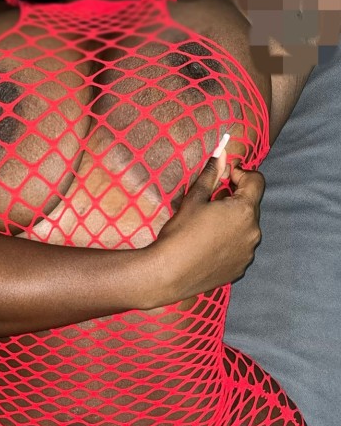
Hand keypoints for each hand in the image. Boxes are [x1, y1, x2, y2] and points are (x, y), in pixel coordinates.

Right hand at [150, 150, 264, 304]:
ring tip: (207, 228)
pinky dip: (230, 243)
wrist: (169, 273)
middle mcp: (253, 232)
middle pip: (250, 206)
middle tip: (209, 205)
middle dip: (234, 201)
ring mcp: (248, 252)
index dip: (241, 174)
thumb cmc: (180, 233)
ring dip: (232, 223)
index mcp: (244, 210)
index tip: (224, 178)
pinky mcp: (240, 268)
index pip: (256, 181)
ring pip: (245, 228)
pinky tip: (208, 247)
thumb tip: (222, 152)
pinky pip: (240, 248)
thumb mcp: (194, 199)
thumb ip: (212, 174)